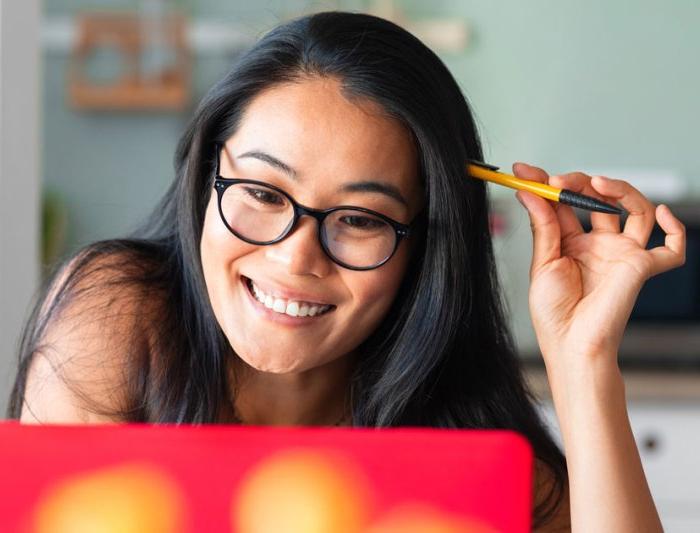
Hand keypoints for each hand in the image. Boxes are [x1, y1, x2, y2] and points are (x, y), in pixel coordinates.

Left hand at [513, 163, 685, 372]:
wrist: (571, 344)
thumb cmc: (553, 312)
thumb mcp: (543, 262)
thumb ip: (542, 225)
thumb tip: (530, 190)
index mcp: (571, 244)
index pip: (565, 204)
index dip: (548, 185)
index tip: (525, 171)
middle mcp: (599, 245)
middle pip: (598, 200)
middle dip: (578, 183)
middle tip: (556, 181)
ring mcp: (622, 254)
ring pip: (635, 210)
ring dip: (618, 189)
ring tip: (595, 183)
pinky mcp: (642, 267)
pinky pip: (672, 249)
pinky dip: (675, 228)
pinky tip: (661, 212)